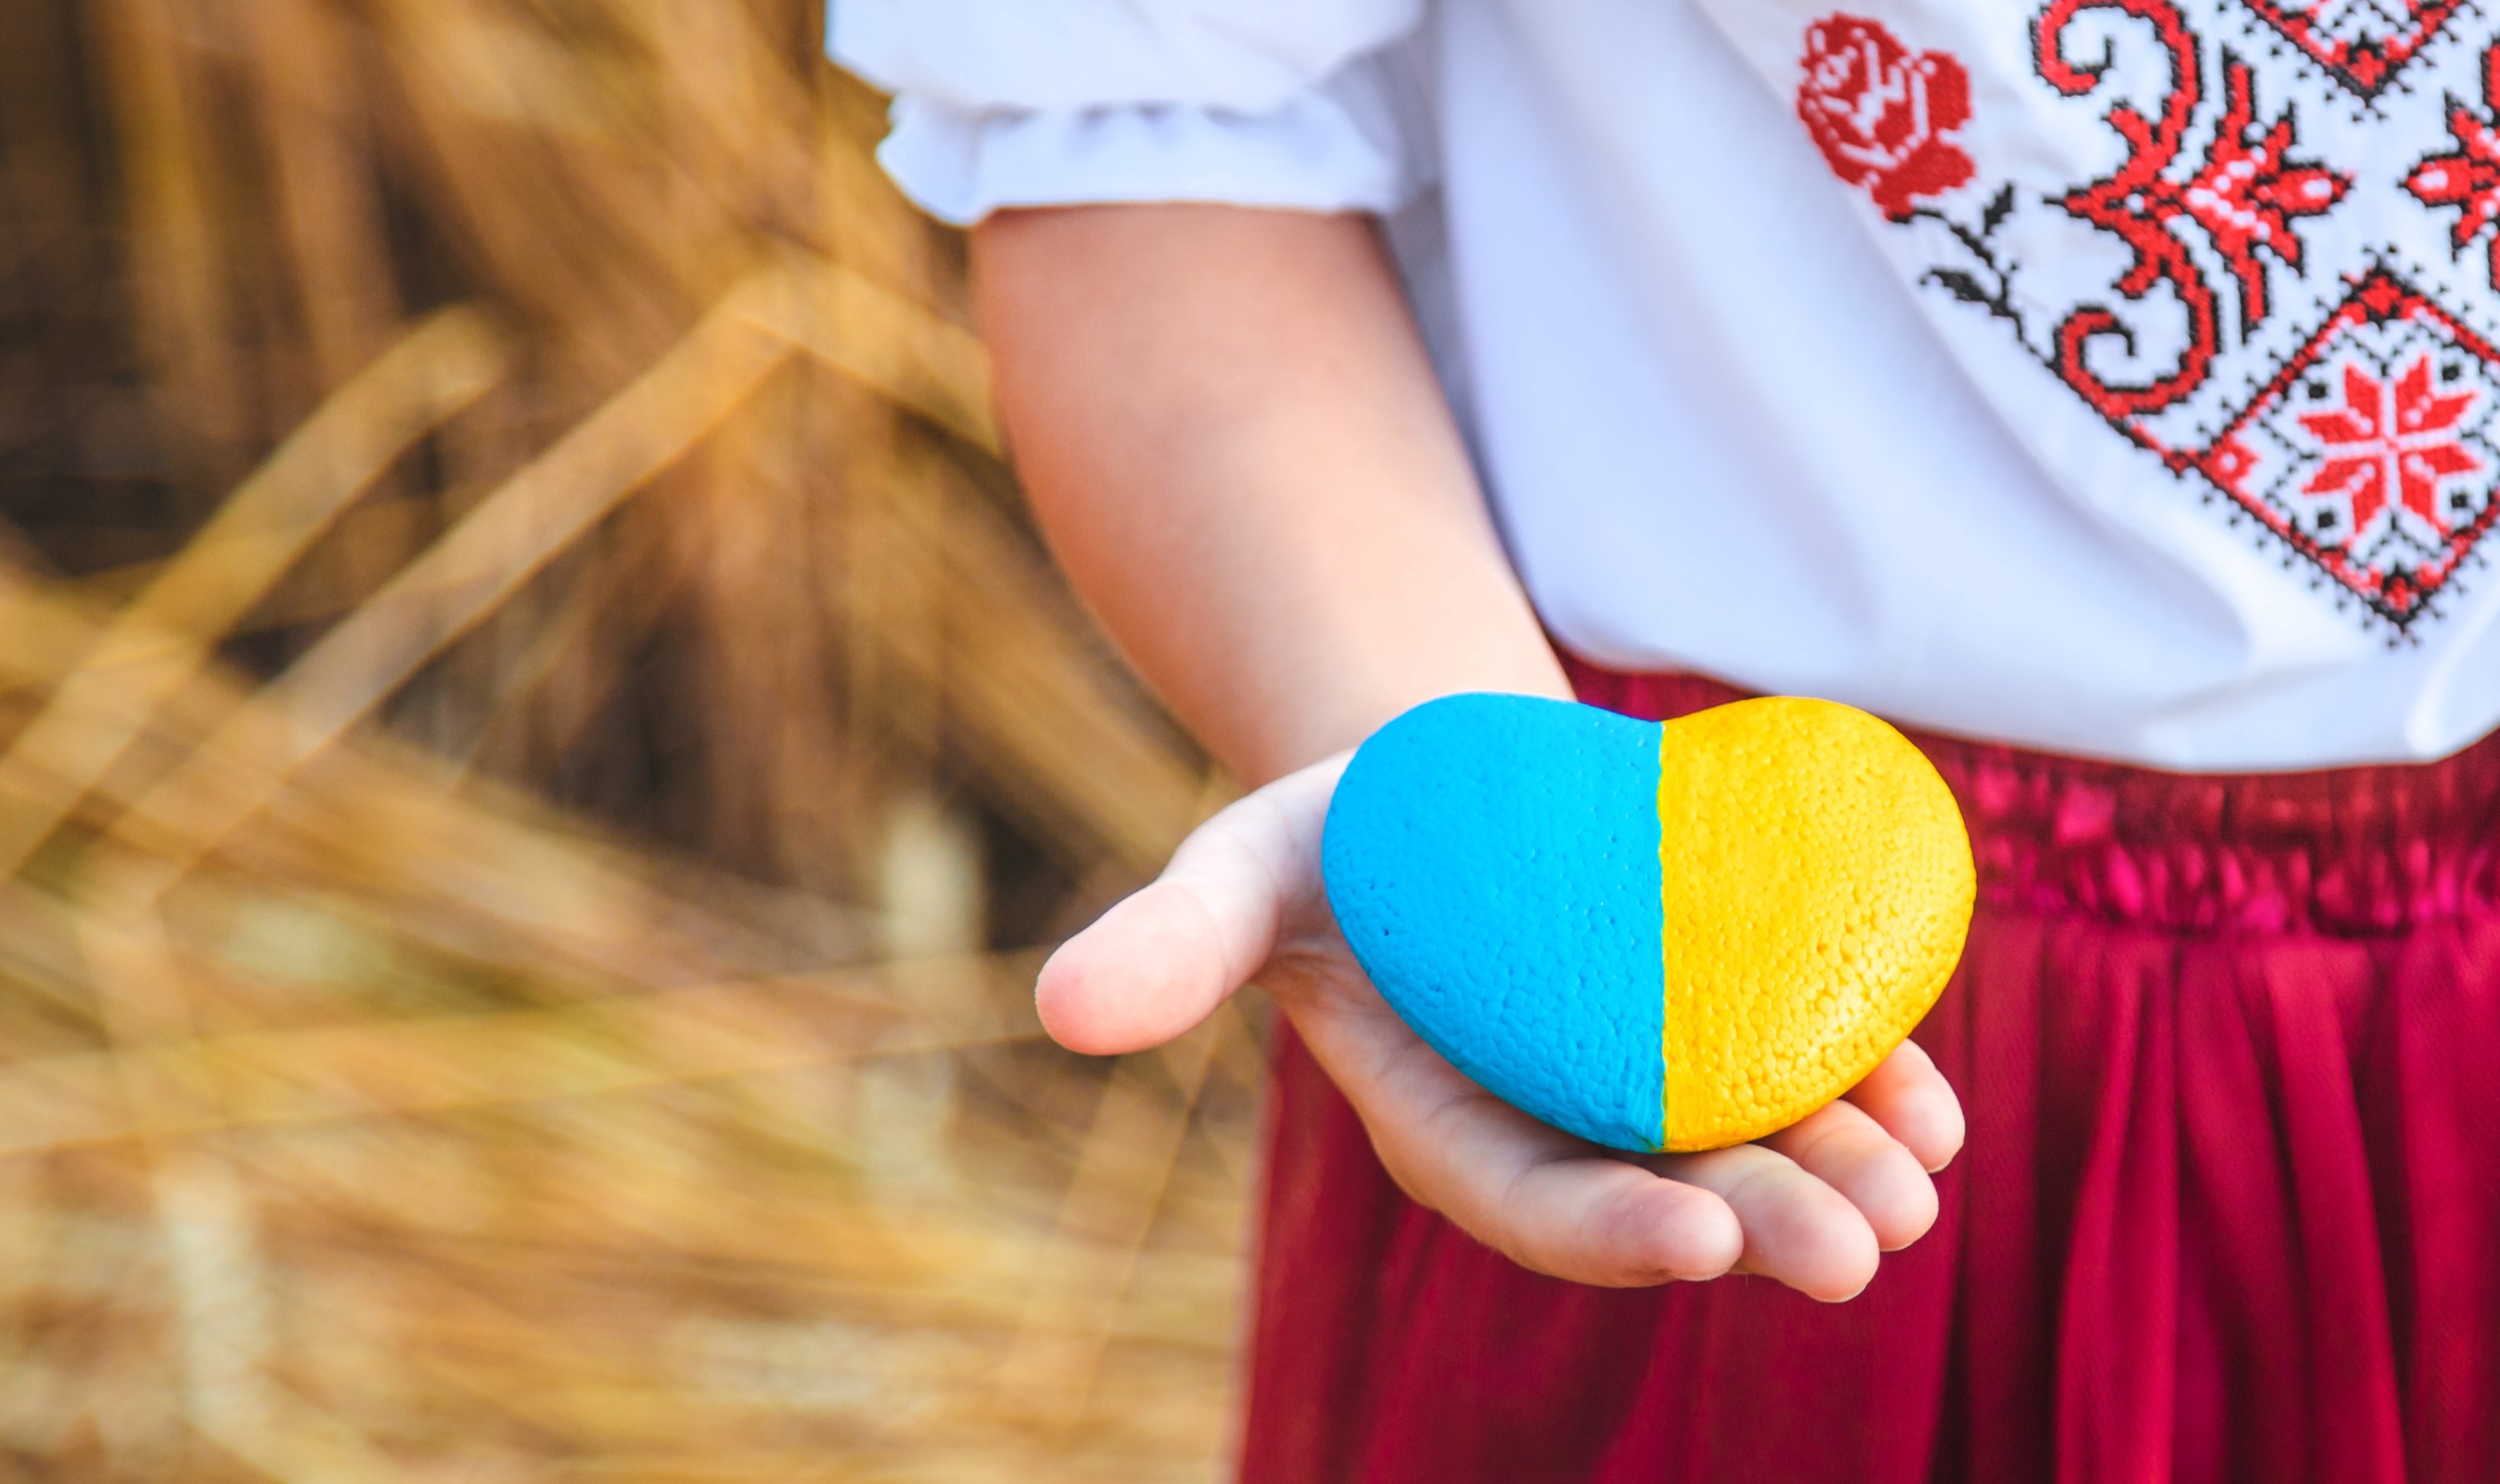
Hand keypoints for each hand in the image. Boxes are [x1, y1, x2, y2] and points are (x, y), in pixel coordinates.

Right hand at [1036, 754, 1965, 1297]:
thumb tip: (1056, 1011)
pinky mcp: (1726, 1007)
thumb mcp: (1242, 871)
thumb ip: (1167, 947)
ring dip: (1843, 1168)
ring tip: (1919, 1185)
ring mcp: (1656, 1070)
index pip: (1532, 1200)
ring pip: (1758, 1140)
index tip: (1695, 1236)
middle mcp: (1568, 1118)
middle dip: (1763, 1221)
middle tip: (1860, 1247)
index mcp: (1453, 1121)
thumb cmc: (1334, 836)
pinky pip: (1810, 1059)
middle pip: (1669, 1188)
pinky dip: (1879, 1080)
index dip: (1608, 1230)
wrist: (1440, 780)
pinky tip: (1931, 1098)